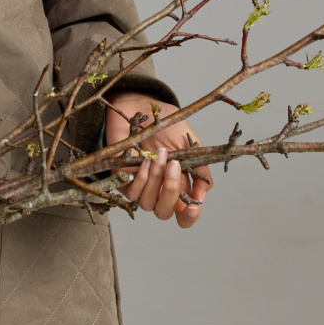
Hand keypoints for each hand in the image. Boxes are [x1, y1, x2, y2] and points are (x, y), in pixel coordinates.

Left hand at [104, 92, 211, 227]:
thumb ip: (199, 169)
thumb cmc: (166, 125)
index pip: (183, 215)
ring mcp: (140, 186)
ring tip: (160, 155)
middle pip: (164, 213)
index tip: (193, 208)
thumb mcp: (189, 145)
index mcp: (178, 185)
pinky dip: (141, 178)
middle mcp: (158, 190)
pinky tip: (145, 160)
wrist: (142, 106)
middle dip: (170, 193)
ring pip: (147, 203)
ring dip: (156, 180)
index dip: (189, 218)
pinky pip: (131, 191)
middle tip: (174, 166)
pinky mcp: (122, 178)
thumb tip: (202, 196)